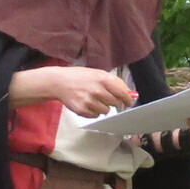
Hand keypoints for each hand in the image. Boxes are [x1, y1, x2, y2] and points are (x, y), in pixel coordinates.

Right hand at [9, 66, 133, 116]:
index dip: (128, 99)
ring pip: (106, 111)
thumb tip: (130, 94)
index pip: (123, 93)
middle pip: (116, 103)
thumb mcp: (98, 74)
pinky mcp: (82, 110)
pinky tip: (87, 103)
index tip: (129, 102)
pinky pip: (96, 115)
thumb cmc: (80, 77)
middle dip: (114, 102)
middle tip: (106, 97)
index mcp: (103, 79)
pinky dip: (94, 111)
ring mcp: (89, 101)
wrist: (59, 82)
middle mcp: (97, 90)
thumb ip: (115, 83)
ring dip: (103, 107)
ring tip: (94, 99)